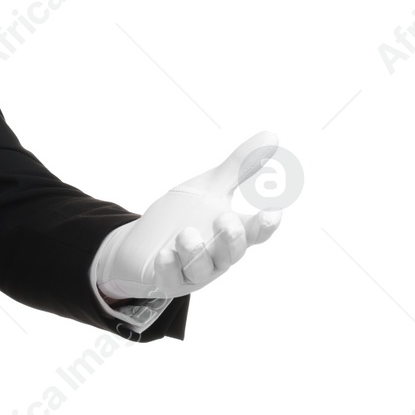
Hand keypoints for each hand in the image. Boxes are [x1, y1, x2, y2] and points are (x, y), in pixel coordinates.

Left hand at [94, 130, 285, 300]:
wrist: (142, 242)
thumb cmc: (184, 215)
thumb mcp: (210, 186)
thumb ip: (240, 166)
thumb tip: (272, 135)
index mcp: (231, 232)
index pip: (255, 232)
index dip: (265, 225)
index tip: (273, 210)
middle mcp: (217, 255)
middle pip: (231, 253)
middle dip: (230, 238)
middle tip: (225, 219)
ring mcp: (192, 271)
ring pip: (201, 268)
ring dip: (195, 252)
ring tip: (186, 233)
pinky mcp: (166, 280)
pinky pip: (169, 279)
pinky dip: (168, 268)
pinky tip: (164, 254)